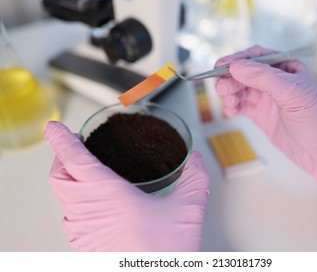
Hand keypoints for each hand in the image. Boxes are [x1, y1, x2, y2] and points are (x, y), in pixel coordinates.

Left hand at [44, 121, 209, 251]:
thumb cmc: (166, 255)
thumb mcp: (188, 210)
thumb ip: (195, 178)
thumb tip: (196, 160)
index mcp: (110, 196)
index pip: (74, 160)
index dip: (61, 140)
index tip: (54, 128)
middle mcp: (90, 213)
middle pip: (59, 177)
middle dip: (62, 157)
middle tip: (73, 147)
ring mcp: (85, 232)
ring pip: (62, 198)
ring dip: (67, 179)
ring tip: (82, 171)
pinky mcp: (87, 247)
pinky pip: (70, 217)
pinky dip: (73, 201)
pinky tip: (92, 202)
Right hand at [215, 45, 316, 189]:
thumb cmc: (316, 118)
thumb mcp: (291, 92)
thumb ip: (262, 77)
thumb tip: (236, 66)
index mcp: (286, 68)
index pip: (257, 57)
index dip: (238, 60)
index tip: (221, 66)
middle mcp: (275, 81)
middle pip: (245, 73)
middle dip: (231, 79)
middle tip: (222, 89)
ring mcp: (267, 99)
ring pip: (241, 89)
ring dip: (230, 94)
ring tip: (227, 103)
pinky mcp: (261, 115)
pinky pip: (241, 106)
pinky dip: (232, 107)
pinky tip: (230, 112)